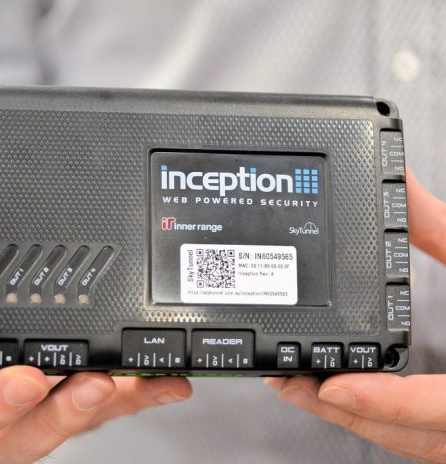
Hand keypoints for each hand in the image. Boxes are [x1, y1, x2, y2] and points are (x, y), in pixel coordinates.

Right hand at [0, 38, 191, 463]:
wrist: (68, 260)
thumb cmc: (8, 231)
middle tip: (24, 376)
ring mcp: (23, 396)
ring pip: (22, 438)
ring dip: (61, 415)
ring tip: (100, 381)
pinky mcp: (75, 400)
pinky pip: (92, 417)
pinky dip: (126, 398)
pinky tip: (156, 378)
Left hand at [267, 169, 445, 462]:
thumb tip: (404, 184)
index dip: (391, 403)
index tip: (338, 387)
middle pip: (416, 438)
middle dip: (347, 413)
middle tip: (288, 380)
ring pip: (418, 447)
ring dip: (358, 422)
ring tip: (303, 386)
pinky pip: (428, 441)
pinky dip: (386, 423)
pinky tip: (353, 399)